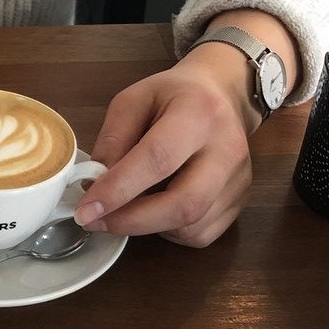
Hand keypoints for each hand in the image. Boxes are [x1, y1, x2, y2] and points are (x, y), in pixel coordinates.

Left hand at [74, 45, 260, 247]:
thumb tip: (94, 188)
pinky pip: (200, 234)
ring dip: (148, 227)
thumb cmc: (172, 97)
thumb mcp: (132, 101)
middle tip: (96, 222)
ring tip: (127, 207)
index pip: (157, 159)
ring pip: (191, 227)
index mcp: (199, 113)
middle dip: (132, 222)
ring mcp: (239, 178)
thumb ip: (111, 141)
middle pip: (183, 204)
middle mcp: (228, 148)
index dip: (118, 190)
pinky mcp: (242, 200)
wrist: (223, 94)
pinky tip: (157, 208)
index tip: (86, 210)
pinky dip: (169, 231)